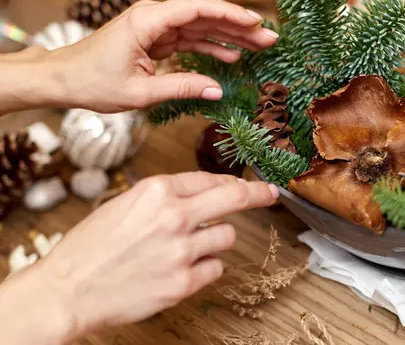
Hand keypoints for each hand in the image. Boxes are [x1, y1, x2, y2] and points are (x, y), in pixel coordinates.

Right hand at [0, 172, 278, 342]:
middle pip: (235, 198)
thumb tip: (204, 194)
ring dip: (215, 240)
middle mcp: (174, 216)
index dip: (232, 182)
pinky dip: (205, 267)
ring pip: (226, 237)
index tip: (248, 185)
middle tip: (272, 194)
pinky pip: (215, 268)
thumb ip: (166, 197)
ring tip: (188, 247)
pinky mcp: (184, 282)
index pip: (210, 179)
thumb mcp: (125, 204)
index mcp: (156, 190)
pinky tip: (181, 269)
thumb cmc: (90, 247)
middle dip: (259, 194)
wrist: (68, 290)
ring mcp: (181, 250)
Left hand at [5, 0, 277, 113]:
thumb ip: (182, 88)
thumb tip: (218, 91)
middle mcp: (154, 17)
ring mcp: (156, 27)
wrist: (64, 79)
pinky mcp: (156, 39)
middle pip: (205, 15)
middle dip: (239, 27)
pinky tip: (231, 57)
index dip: (230, 14)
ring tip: (259, 48)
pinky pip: (190, 40)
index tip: (256, 23)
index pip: (197, 9)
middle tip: (269, 39)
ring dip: (230, 37)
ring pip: (201, 27)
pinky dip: (211, 48)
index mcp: (147, 21)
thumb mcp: (140, 92)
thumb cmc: (93, 82)